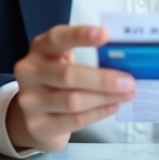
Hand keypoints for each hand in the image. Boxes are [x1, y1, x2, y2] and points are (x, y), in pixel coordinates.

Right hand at [6, 25, 134, 152]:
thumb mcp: (66, 61)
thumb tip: (125, 60)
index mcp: (40, 48)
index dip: (80, 35)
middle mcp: (30, 72)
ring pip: (73, 101)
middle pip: (68, 75)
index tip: (105, 34)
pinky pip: (74, 120)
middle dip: (103, 79)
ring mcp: (30, 101)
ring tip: (127, 94)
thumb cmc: (58, 81)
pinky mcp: (37, 125)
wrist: (36, 116)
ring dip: (104, 98)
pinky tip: (113, 106)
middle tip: (129, 81)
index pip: (57, 38)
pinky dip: (98, 113)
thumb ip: (88, 57)